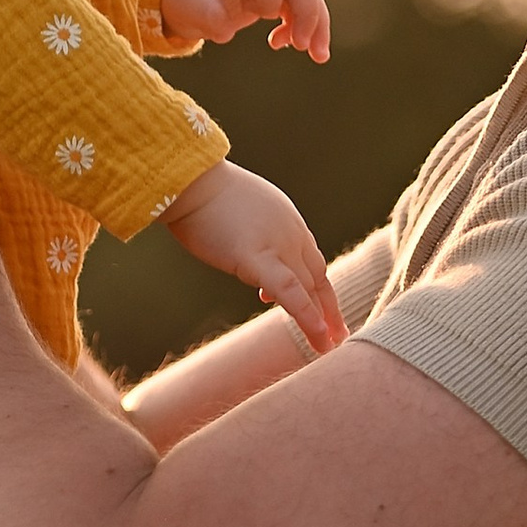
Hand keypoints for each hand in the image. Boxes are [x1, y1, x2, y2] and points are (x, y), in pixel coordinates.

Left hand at [159, 0, 331, 61]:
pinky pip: (303, 6)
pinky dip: (307, 28)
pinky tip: (288, 45)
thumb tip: (226, 32)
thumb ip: (202, 13)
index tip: (258, 15)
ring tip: (318, 57)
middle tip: (303, 46)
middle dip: (308, 12)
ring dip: (317, 25)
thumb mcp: (183, 1)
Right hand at [162, 160, 345, 354]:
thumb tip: (256, 274)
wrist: (189, 180)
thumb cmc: (202, 195)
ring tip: (328, 346)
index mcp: (287, 222)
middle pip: (317, 277)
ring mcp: (277, 244)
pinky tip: (318, 335)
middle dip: (328, 308)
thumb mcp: (239, 215)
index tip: (326, 312)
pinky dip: (307, 315)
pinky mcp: (257, 258)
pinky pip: (289, 292)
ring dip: (322, 319)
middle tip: (338, 335)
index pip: (311, 261)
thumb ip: (255, 242)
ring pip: (309, 288)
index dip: (320, 289)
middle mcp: (291, 233)